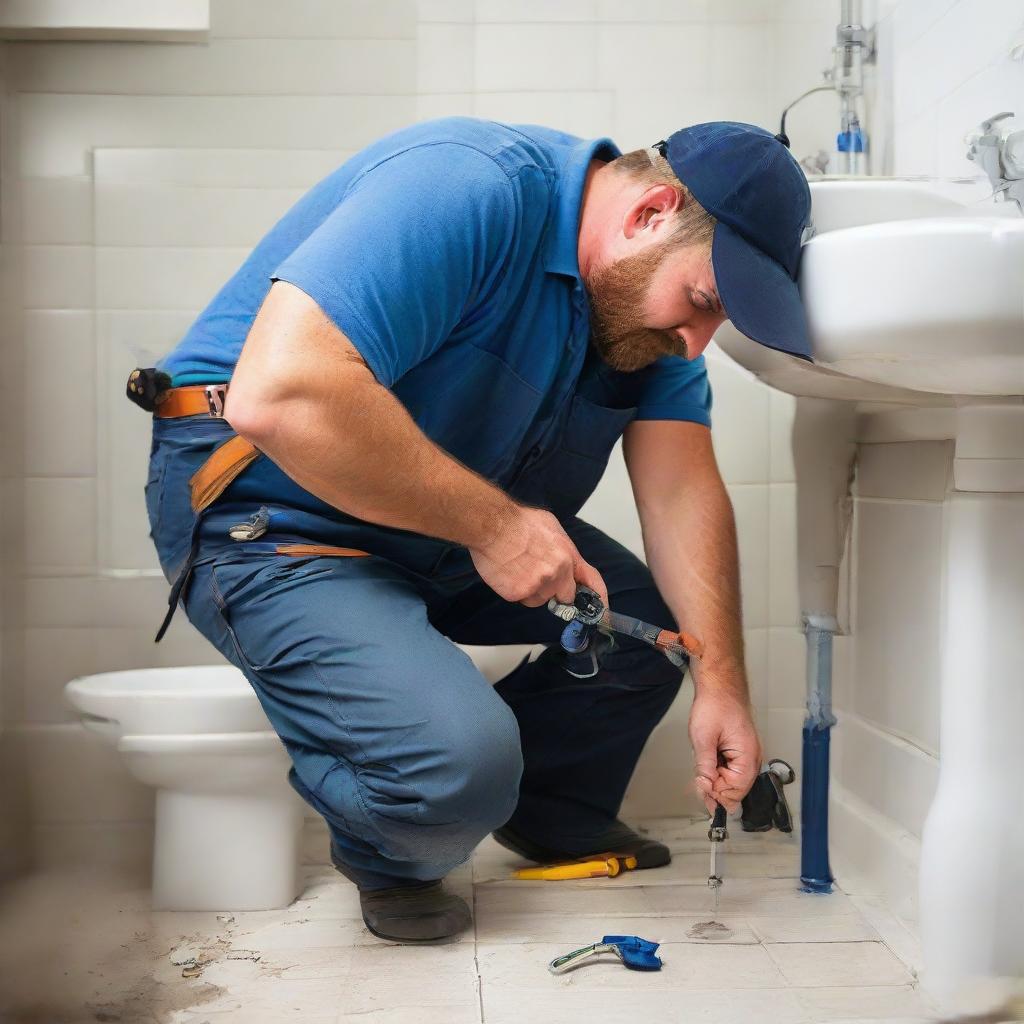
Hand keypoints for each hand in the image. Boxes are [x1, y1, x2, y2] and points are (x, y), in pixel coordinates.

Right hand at [469, 504, 608, 609]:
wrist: (492, 524)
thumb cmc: (518, 521)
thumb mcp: (551, 527)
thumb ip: (562, 549)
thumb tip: (564, 559)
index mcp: (567, 556)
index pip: (591, 580)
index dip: (599, 598)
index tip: (603, 611)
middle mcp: (557, 573)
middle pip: (563, 595)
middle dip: (553, 589)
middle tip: (537, 574)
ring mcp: (538, 585)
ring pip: (539, 599)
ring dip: (531, 590)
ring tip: (518, 568)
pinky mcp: (519, 593)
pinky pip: (521, 599)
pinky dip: (514, 590)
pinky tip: (508, 572)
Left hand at [688, 668, 761, 814]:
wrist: (720, 684)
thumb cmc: (714, 705)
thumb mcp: (703, 738)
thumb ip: (705, 767)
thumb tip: (706, 790)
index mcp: (748, 757)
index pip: (735, 791)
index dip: (716, 794)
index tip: (700, 788)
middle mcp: (753, 759)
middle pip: (735, 789)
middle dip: (716, 788)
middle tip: (698, 778)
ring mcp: (748, 754)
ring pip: (732, 780)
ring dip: (716, 778)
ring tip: (704, 762)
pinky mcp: (741, 750)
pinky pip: (731, 769)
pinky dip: (718, 768)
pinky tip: (709, 757)